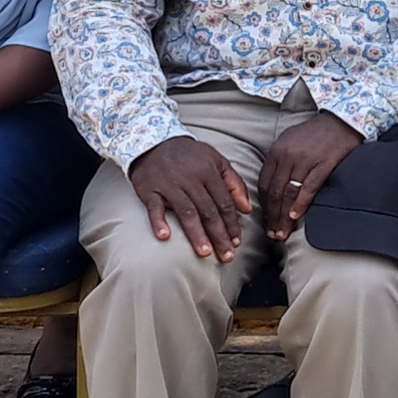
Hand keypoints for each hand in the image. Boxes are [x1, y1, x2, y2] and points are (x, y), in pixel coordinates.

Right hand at [125, 136, 252, 260]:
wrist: (154, 141)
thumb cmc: (190, 156)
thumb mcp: (217, 161)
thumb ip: (234, 183)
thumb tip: (247, 209)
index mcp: (209, 173)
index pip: (224, 203)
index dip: (232, 224)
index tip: (237, 242)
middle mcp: (191, 179)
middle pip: (208, 211)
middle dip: (219, 236)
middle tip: (226, 256)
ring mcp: (169, 185)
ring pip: (186, 212)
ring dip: (196, 234)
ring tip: (205, 253)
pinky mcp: (149, 190)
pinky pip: (154, 207)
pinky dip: (159, 221)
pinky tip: (165, 236)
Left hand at [257, 111, 367, 239]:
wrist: (341, 120)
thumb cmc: (314, 133)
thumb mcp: (289, 141)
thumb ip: (278, 162)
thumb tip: (270, 187)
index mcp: (277, 151)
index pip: (265, 184)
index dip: (264, 207)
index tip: (265, 222)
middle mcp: (288, 155)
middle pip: (275, 192)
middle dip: (272, 217)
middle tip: (272, 235)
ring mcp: (306, 160)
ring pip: (290, 193)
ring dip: (284, 216)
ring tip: (282, 232)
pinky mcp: (324, 164)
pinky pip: (309, 187)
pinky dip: (301, 204)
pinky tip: (296, 217)